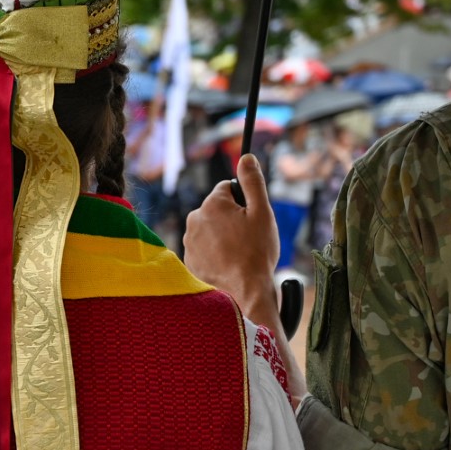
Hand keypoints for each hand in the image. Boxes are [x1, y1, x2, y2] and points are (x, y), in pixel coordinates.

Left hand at [183, 154, 279, 320]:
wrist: (244, 292)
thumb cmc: (256, 252)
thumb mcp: (262, 212)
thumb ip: (252, 182)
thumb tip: (246, 157)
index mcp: (212, 203)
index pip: (227, 189)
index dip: (243, 202)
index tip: (251, 218)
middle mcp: (194, 219)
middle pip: (217, 210)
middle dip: (231, 219)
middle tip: (247, 238)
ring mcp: (188, 241)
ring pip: (209, 230)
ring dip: (222, 236)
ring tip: (238, 254)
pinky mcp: (188, 260)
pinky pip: (203, 248)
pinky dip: (214, 253)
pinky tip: (228, 264)